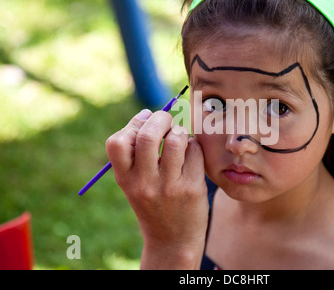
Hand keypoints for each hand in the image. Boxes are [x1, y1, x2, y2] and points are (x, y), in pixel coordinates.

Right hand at [105, 109, 208, 268]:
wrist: (173, 241)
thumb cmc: (153, 204)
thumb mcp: (134, 184)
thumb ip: (136, 154)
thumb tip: (148, 114)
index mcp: (125, 180)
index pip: (117, 142)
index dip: (132, 124)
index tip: (145, 121)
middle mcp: (144, 183)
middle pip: (148, 135)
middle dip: (160, 118)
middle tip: (167, 120)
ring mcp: (169, 186)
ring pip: (176, 139)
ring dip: (180, 131)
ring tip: (180, 137)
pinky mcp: (192, 188)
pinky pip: (195, 151)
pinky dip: (194, 145)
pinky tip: (191, 153)